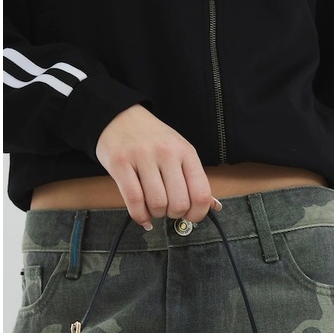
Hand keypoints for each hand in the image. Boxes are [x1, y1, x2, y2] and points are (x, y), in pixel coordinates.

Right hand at [95, 104, 220, 229]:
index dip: (198, 214)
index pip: (201, 194)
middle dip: (174, 214)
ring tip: (152, 206)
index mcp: (186, 152)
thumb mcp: (180, 152)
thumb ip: (194, 179)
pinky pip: (134, 200)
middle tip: (168, 209)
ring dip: (156, 214)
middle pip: (179, 203)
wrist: (120, 116)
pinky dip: (139, 215)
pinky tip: (142, 215)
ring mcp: (142, 157)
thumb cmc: (153, 140)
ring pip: (157, 204)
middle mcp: (166, 153)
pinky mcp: (120, 163)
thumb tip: (214, 206)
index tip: (190, 216)